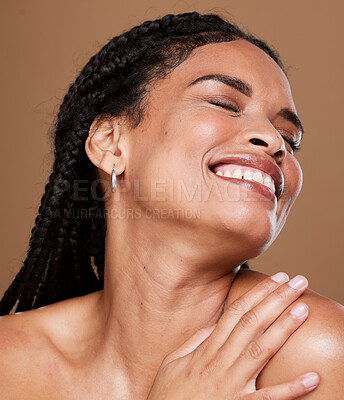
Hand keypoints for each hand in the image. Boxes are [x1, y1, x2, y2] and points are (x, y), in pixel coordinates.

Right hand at [146, 273, 319, 398]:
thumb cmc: (168, 394)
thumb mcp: (174, 361)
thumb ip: (196, 341)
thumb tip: (216, 324)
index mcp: (207, 349)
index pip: (236, 313)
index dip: (258, 293)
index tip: (276, 279)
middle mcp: (221, 362)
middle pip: (252, 324)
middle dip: (276, 300)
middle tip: (296, 282)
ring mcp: (231, 385)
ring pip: (260, 350)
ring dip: (283, 329)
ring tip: (303, 309)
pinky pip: (268, 398)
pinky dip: (291, 389)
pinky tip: (311, 377)